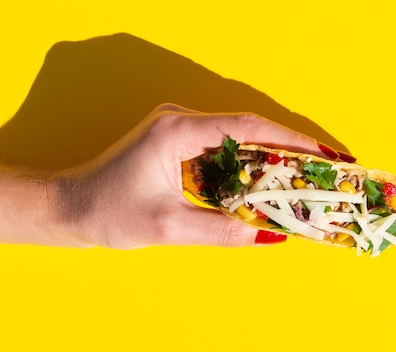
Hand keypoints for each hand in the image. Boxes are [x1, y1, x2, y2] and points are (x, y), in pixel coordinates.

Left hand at [47, 104, 342, 247]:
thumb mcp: (168, 228)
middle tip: (327, 172)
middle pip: (248, 131)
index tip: (327, 156)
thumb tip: (271, 236)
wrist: (68, 207)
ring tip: (305, 183)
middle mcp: (180, 121)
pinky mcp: (175, 146)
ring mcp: (178, 131)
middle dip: (288, 152)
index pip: (249, 127)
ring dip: (268, 163)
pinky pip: (221, 154)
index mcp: (177, 129)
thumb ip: (222, 231)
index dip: (292, 141)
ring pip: (237, 143)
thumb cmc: (107, 212)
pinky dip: (245, 171)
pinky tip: (265, 189)